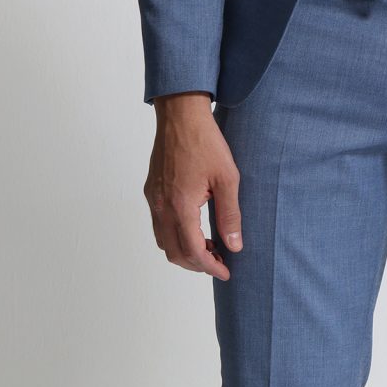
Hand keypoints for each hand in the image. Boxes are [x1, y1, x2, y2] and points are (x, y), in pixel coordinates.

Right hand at [143, 93, 242, 279]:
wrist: (180, 115)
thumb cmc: (206, 142)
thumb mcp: (227, 179)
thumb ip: (230, 215)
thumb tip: (235, 245)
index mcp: (181, 205)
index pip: (192, 251)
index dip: (210, 267)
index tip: (225, 272)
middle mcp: (162, 206)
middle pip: (174, 252)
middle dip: (196, 264)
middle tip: (219, 261)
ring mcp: (153, 198)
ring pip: (163, 241)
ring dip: (184, 251)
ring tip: (208, 246)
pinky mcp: (151, 190)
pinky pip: (158, 224)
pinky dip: (174, 235)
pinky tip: (194, 227)